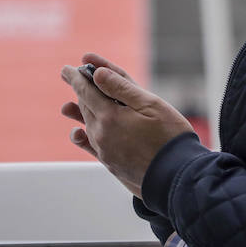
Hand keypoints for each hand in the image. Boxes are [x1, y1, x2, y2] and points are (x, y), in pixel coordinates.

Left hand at [59, 52, 194, 197]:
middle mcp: (101, 134)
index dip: (76, 77)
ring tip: (67, 107)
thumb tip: (97, 74)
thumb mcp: (150, 104)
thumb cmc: (170, 138)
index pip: (86, 91)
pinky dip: (82, 136)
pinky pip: (90, 146)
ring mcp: (104, 151)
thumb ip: (121, 87)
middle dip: (80, 90)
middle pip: (85, 106)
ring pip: (87, 124)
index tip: (67, 68)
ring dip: (80, 111)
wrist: (178, 177)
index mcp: (110, 117)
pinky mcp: (111, 164)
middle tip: (73, 78)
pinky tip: (78, 133)